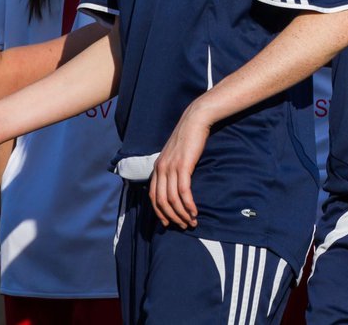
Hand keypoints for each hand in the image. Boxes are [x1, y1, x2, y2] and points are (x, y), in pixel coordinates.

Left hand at [149, 101, 212, 227]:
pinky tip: (194, 211)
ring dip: (182, 214)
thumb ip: (172, 168)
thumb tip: (176, 184)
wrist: (195, 121)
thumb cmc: (188, 138)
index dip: (160, 212)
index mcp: (157, 168)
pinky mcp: (183, 166)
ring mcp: (171, 168)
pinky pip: (183, 191)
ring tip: (192, 222)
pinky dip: (188, 204)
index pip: (153, 197)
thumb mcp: (175, 155)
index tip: (169, 222)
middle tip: (184, 226)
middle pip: (161, 202)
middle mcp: (160, 169)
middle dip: (172, 217)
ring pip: (172, 199)